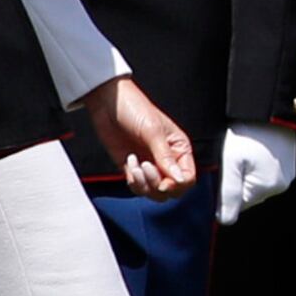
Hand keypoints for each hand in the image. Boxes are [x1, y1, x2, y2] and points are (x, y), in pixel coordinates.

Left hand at [82, 75, 200, 196]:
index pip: (188, 177)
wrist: (107, 103)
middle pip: (173, 190)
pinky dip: (133, 180)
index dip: (178, 184)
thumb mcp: (153, 131)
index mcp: (179, 149)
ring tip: (136, 165)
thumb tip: (179, 179)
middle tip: (147, 168)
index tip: (165, 181)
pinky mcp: (132, 168)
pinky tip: (129, 160)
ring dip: (144, 184)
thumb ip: (166, 157)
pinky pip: (137, 187)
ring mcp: (149, 165)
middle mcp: (166, 160)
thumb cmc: (135, 108)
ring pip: (154, 192)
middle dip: (159, 185)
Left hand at [218, 122, 295, 224]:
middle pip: (248, 194)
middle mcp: (280, 185)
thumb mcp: (230, 162)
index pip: (237, 205)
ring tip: (242, 152)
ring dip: (246, 173)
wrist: (268, 108)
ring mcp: (287, 174)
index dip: (224, 190)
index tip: (221, 171)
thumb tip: (224, 220)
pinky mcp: (289, 164)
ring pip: (257, 183)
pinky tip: (253, 150)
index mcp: (266, 187)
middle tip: (231, 159)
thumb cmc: (248, 132)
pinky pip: (267, 173)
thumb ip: (228, 194)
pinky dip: (257, 165)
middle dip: (236, 182)